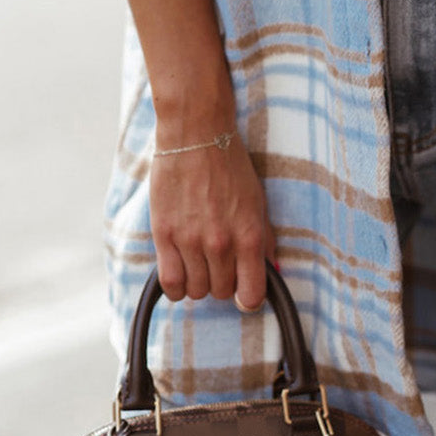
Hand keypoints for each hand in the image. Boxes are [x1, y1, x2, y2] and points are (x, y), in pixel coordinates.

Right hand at [149, 126, 278, 312]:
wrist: (196, 137)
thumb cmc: (231, 167)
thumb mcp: (259, 202)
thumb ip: (265, 240)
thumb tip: (271, 272)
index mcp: (250, 235)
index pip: (252, 294)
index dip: (249, 299)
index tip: (245, 293)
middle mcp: (221, 243)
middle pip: (222, 292)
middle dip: (224, 283)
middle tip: (221, 264)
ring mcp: (190, 241)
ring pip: (196, 291)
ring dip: (199, 282)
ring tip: (200, 262)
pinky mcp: (164, 235)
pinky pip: (170, 282)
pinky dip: (176, 286)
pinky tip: (181, 271)